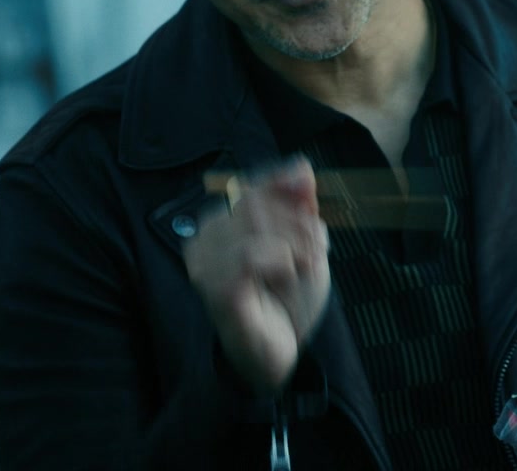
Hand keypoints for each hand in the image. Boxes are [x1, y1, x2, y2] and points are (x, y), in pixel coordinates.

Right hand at [182, 158, 330, 393]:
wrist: (284, 350)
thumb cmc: (289, 297)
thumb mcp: (306, 243)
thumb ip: (300, 204)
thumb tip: (300, 165)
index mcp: (221, 224)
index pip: (254, 185)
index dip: (288, 194)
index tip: (312, 214)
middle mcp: (203, 241)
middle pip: (256, 202)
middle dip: (298, 225)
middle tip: (313, 254)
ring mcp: (205, 268)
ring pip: (255, 225)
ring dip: (295, 246)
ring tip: (301, 270)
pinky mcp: (217, 291)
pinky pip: (250, 255)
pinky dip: (282, 262)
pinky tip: (286, 278)